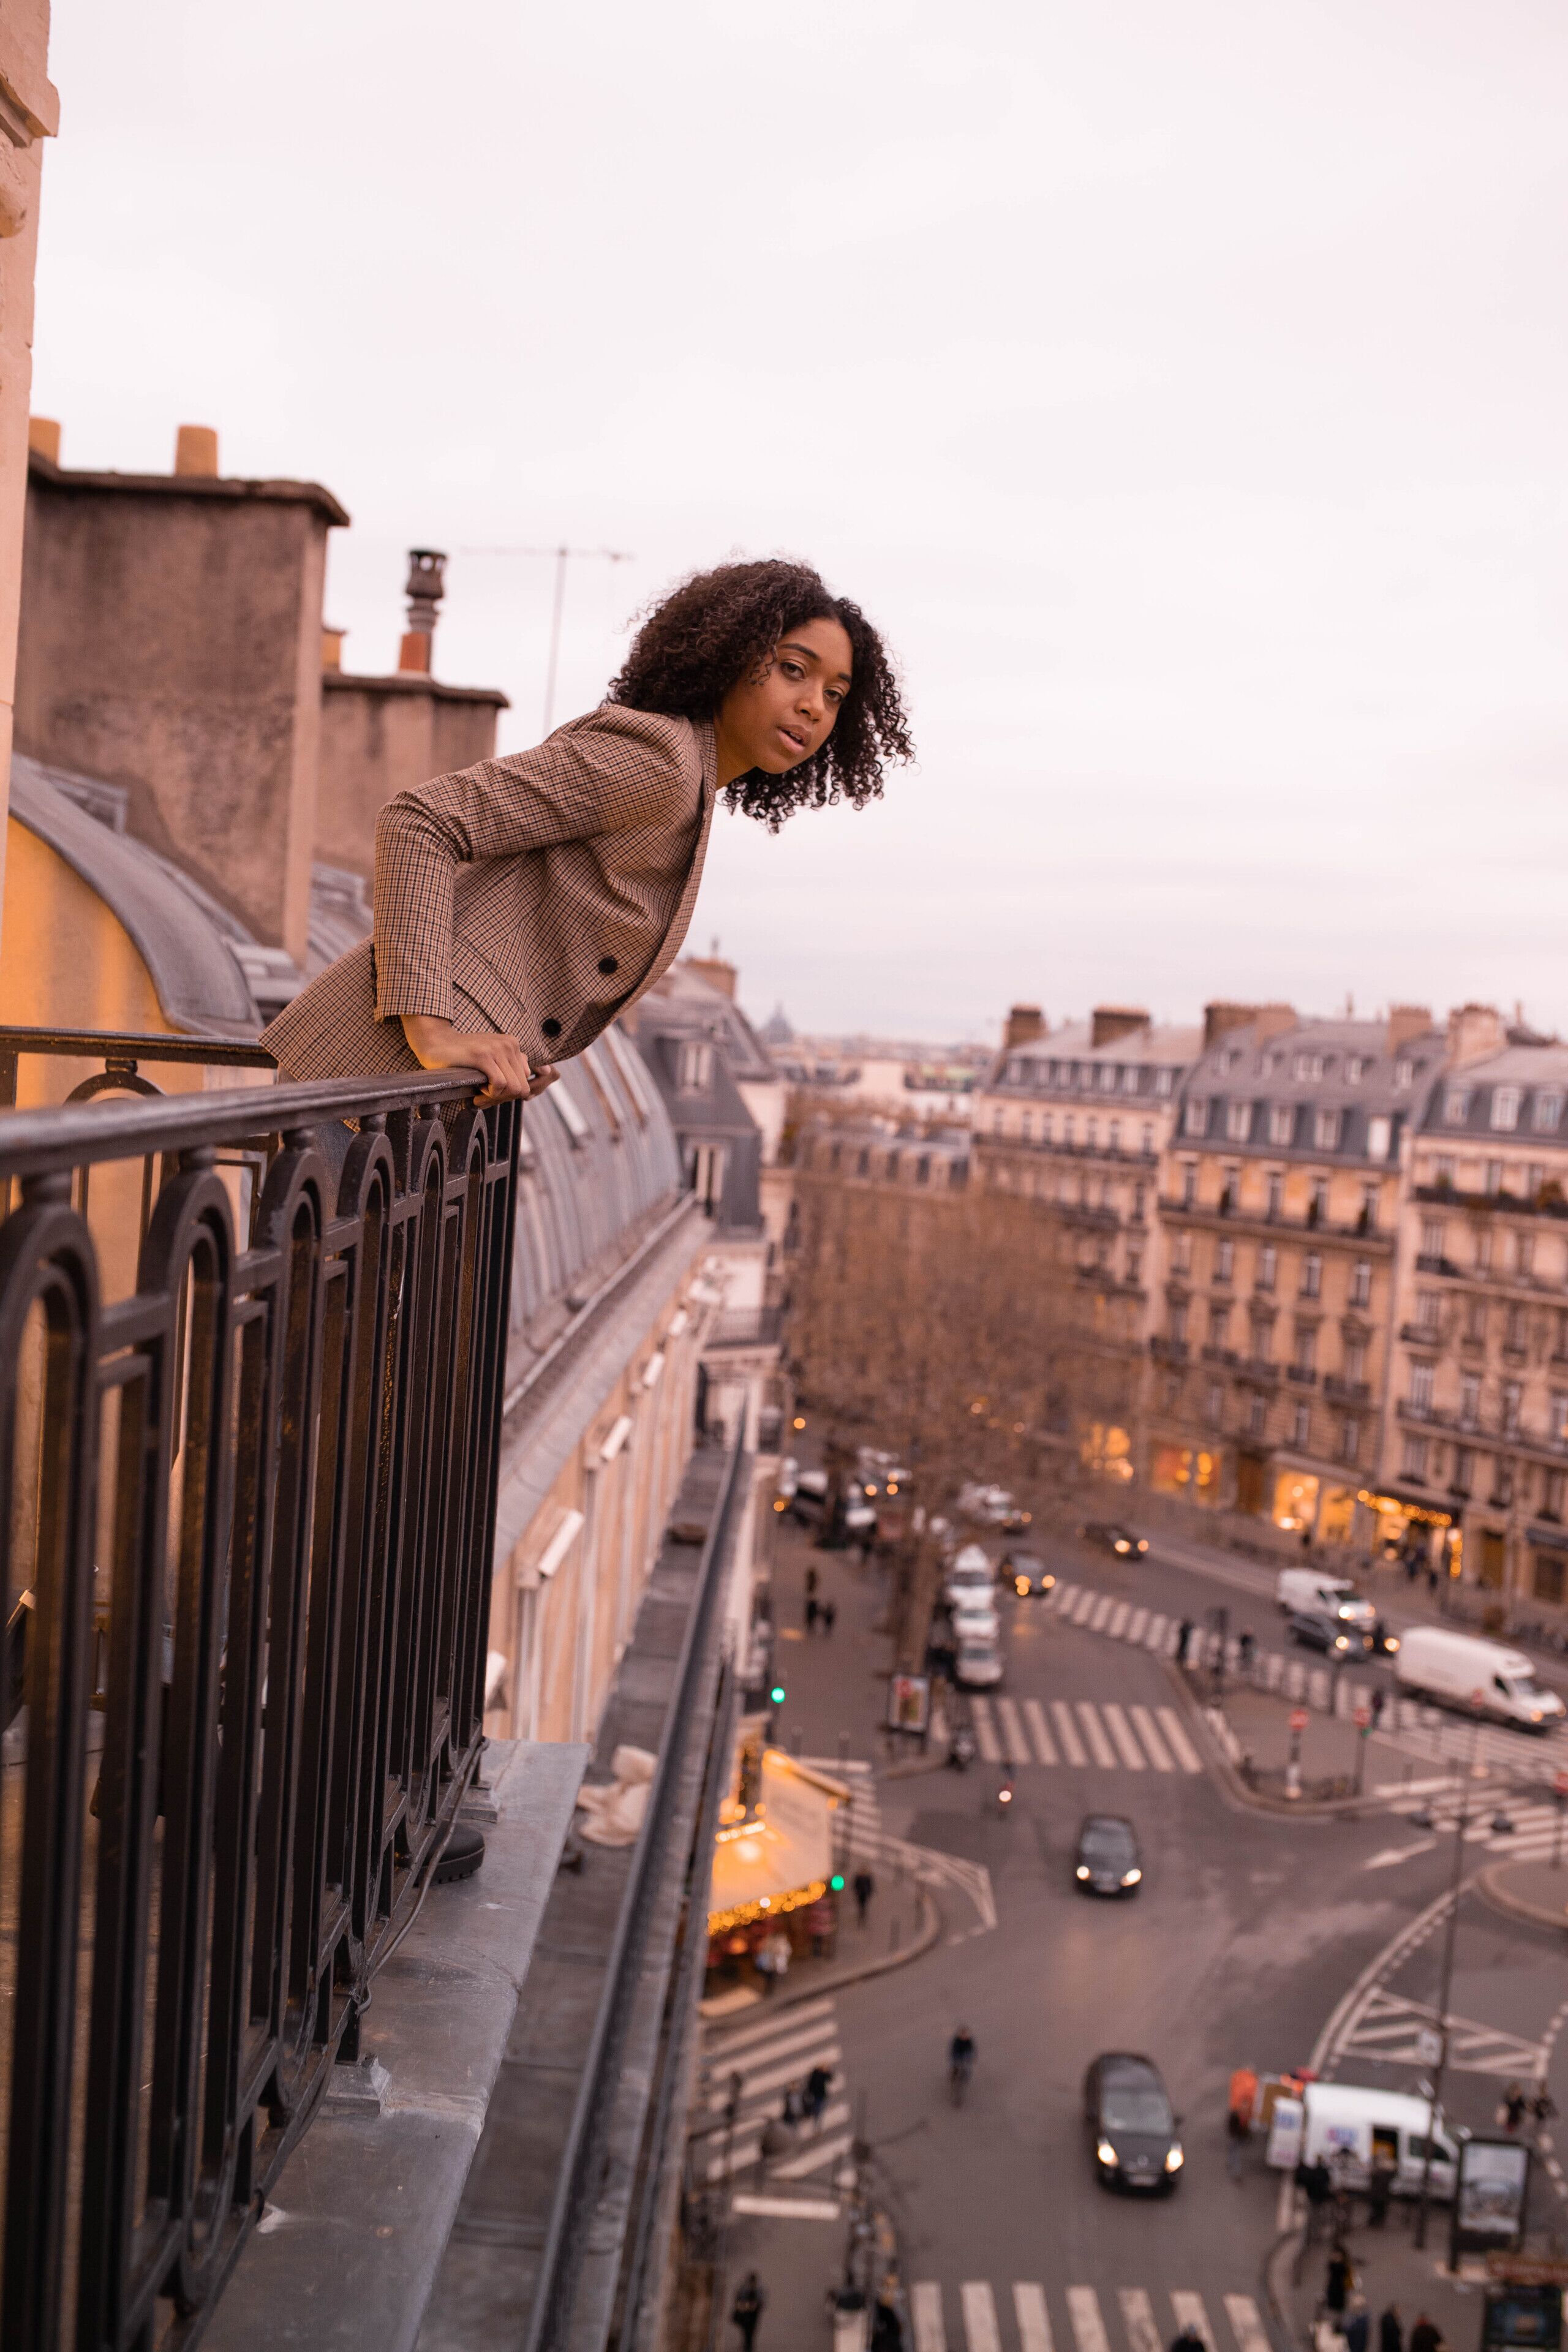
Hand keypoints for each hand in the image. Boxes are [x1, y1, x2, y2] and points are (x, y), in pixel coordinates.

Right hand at [400, 1016, 559, 1105]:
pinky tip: (476, 1091)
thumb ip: (513, 1064)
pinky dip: (488, 1095)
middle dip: (504, 1099)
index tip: (491, 1094)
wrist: (435, 1042)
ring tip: (478, 1094)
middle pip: (522, 1088)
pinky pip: (499, 1085)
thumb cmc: (462, 1055)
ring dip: (495, 1098)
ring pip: (512, 1088)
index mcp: (514, 1045)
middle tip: (483, 1099)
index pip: (526, 1081)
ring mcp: (497, 1049)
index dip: (509, 1094)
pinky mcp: (483, 1056)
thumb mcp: (491, 1057)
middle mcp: (510, 1045)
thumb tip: (547, 1072)